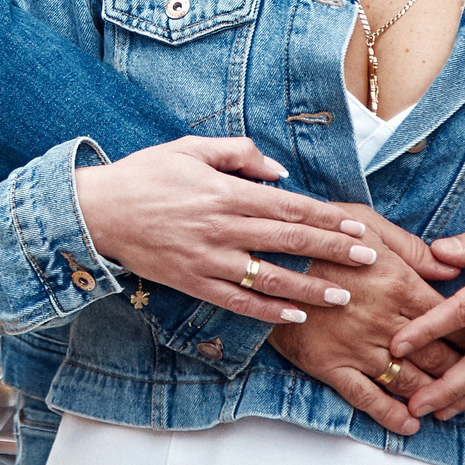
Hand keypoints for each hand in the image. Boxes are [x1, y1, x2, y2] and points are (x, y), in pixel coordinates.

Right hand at [71, 138, 387, 324]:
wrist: (97, 210)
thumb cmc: (146, 174)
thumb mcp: (191, 148)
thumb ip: (239, 154)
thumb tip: (279, 172)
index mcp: (225, 192)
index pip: (289, 207)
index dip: (327, 218)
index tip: (357, 227)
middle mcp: (222, 228)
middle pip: (289, 242)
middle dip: (332, 252)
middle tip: (368, 260)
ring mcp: (208, 260)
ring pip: (269, 278)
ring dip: (309, 288)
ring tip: (342, 295)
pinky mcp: (193, 283)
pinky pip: (237, 301)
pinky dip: (267, 310)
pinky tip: (295, 316)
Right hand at [268, 207, 462, 435]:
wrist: (265, 258)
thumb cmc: (319, 235)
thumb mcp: (366, 224)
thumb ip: (412, 248)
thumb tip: (454, 270)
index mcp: (397, 283)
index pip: (449, 316)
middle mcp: (385, 320)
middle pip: (437, 354)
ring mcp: (358, 347)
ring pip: (409, 380)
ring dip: (436, 396)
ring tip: (455, 405)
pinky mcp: (331, 366)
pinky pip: (367, 397)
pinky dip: (391, 415)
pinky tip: (411, 424)